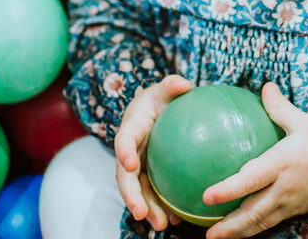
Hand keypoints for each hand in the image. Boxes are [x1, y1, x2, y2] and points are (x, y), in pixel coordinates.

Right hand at [114, 74, 193, 229]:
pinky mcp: (148, 175)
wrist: (156, 110)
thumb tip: (183, 84)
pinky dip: (160, 207)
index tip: (129, 163)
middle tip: (141, 213)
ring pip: (138, 190)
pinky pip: (152, 193)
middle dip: (131, 195)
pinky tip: (174, 219)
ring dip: (146, 209)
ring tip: (160, 225)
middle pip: (125, 176)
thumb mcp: (165, 88)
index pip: (124, 139)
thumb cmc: (160, 98)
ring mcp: (138, 165)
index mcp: (131, 127)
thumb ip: (172, 85)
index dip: (124, 151)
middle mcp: (130, 150)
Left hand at [202, 83, 307, 238]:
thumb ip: (279, 107)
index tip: (206, 197)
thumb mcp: (302, 121)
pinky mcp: (297, 210)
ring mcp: (291, 202)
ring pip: (261, 223)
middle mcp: (283, 188)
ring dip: (239, 233)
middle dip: (228, 226)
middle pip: (252, 212)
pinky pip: (272, 222)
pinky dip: (255, 229)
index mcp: (281, 164)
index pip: (250, 180)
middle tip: (206, 235)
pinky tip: (243, 231)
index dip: (227, 189)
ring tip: (217, 238)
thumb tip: (265, 87)